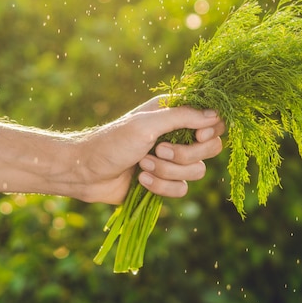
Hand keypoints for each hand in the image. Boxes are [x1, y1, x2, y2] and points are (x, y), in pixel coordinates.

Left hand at [70, 96, 224, 203]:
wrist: (86, 172)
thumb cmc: (112, 141)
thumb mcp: (147, 125)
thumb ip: (183, 117)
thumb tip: (215, 115)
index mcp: (175, 113)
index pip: (213, 120)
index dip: (210, 130)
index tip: (197, 135)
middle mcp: (178, 134)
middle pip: (211, 148)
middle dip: (185, 155)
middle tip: (158, 150)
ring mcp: (173, 160)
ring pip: (197, 171)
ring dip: (168, 171)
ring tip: (142, 165)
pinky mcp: (166, 181)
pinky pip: (182, 189)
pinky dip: (161, 186)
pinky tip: (141, 180)